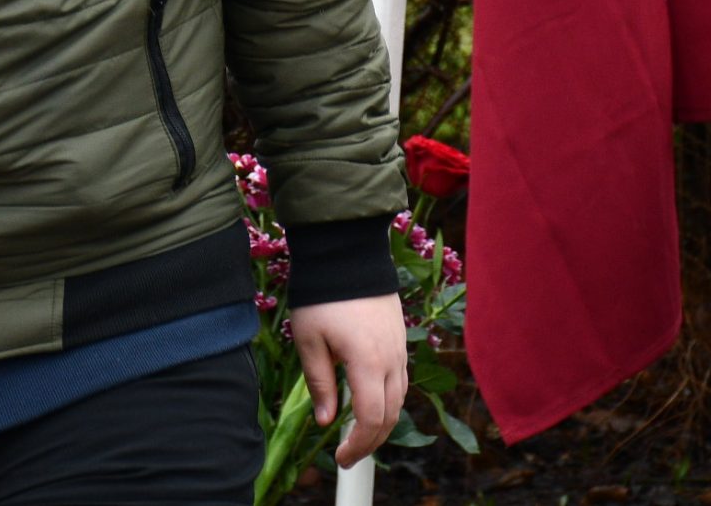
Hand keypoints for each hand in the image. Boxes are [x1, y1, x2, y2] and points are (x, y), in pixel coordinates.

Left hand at [288, 293, 410, 466]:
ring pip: (399, 399)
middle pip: (390, 415)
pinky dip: (388, 400)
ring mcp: (399, 348)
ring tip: (358, 435)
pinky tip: (371, 403)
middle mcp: (391, 359)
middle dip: (370, 441)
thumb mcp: (310, 340)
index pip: (371, 419)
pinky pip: (400, 380)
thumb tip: (326, 421)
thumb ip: (320, 383)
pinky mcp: (400, 339)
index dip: (358, 445)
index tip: (340, 458)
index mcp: (367, 362)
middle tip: (348, 454)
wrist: (348, 253)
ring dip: (381, 422)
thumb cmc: (322, 295)